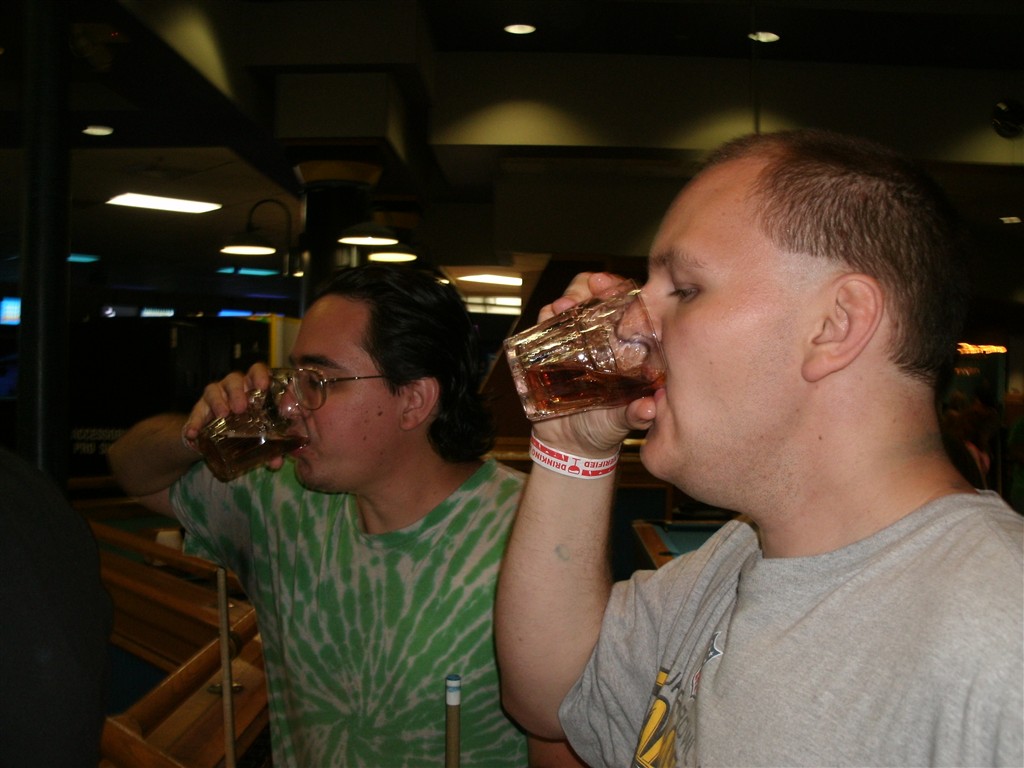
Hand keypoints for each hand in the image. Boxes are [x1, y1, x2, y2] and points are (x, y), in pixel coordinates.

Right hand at [180, 362, 272, 444]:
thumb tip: (276, 463)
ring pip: (214, 390)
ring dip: (218, 402)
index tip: (263, 386)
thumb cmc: (246, 429)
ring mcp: (215, 396)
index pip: (256, 372)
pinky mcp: (200, 409)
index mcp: (252, 389)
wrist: (217, 438)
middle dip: (238, 392)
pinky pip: (196, 413)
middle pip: (234, 380)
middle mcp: (233, 388)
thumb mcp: (260, 436)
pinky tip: (193, 433)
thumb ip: (270, 448)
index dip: (259, 375)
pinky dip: (194, 423)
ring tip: (223, 415)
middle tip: (241, 408)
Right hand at [531, 272, 657, 455]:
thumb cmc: (606, 427)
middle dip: (589, 285)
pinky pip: (544, 326)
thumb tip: (650, 408)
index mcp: (625, 344)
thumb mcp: (624, 420)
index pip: (626, 304)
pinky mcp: (548, 350)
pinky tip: (547, 319)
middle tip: (588, 289)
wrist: (571, 445)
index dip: (620, 289)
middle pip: (595, 295)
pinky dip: (545, 318)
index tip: (610, 286)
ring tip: (562, 307)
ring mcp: (573, 340)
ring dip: (567, 298)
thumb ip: (637, 413)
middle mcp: (599, 336)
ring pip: (569, 304)